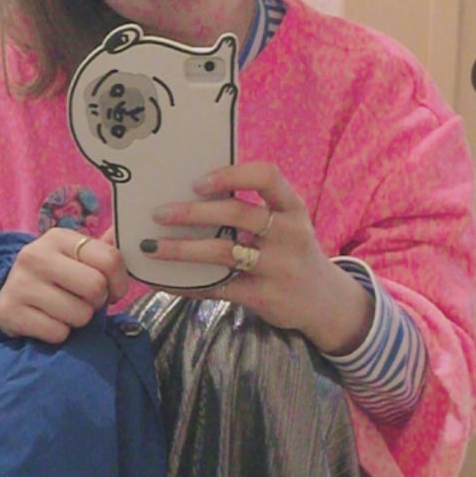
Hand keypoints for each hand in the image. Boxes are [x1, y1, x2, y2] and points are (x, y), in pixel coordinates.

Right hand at [0, 227, 129, 343]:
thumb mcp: (74, 256)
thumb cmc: (52, 276)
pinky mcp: (9, 312)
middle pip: (96, 287)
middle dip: (97, 302)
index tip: (113, 291)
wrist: (6, 294)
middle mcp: (36, 256)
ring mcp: (20, 284)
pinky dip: (59, 334)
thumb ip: (104, 250)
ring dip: (79, 320)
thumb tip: (134, 237)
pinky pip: (58, 333)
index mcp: (58, 238)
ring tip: (64, 311)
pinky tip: (48, 321)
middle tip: (85, 301)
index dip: (120, 282)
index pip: (109, 259)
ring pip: (79, 315)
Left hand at [145, 161, 373, 352]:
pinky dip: (186, 284)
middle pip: (237, 215)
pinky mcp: (263, 296)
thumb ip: (253, 208)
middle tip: (159, 213)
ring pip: (223, 253)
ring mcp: (277, 268)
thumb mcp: (288, 224)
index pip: (268, 177)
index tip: (198, 182)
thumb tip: (191, 193)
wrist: (324, 301)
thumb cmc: (293, 252)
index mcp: (293, 208)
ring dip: (182, 249)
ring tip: (151, 246)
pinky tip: (163, 280)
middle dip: (193, 213)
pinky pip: (217, 287)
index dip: (231, 175)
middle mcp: (288, 235)